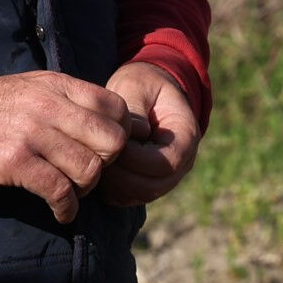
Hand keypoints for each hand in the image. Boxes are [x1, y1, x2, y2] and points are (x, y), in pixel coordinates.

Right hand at [0, 70, 132, 222]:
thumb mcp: (30, 88)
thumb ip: (68, 99)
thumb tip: (111, 121)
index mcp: (57, 84)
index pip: (116, 107)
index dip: (120, 132)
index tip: (107, 149)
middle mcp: (49, 105)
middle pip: (112, 140)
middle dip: (108, 162)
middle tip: (91, 172)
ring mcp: (32, 133)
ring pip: (90, 168)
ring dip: (87, 189)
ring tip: (73, 192)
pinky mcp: (14, 162)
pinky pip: (59, 190)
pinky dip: (67, 208)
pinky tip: (62, 212)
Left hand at [97, 59, 204, 206]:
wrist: (147, 92)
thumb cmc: (142, 85)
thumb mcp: (137, 85)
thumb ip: (134, 107)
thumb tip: (134, 133)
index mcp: (186, 136)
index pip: (166, 163)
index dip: (134, 158)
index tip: (109, 142)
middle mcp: (182, 162)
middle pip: (151, 187)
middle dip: (119, 174)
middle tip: (96, 153)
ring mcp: (165, 177)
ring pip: (138, 196)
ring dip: (112, 182)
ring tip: (95, 157)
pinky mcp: (146, 184)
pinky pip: (126, 198)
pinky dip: (109, 188)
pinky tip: (97, 165)